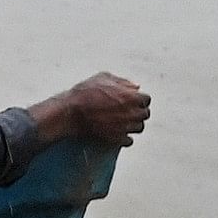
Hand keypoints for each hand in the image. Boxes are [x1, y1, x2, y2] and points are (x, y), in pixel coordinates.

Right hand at [31, 73, 151, 148]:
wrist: (71, 112)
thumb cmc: (85, 92)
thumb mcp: (103, 77)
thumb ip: (122, 81)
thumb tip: (135, 87)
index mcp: (132, 97)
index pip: (146, 99)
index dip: (139, 99)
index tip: (133, 100)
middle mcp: (132, 112)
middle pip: (145, 114)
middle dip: (138, 112)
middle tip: (128, 110)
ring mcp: (125, 127)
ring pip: (139, 128)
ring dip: (133, 124)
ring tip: (123, 121)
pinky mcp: (117, 138)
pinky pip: (129, 140)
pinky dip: (125, 137)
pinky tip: (117, 132)